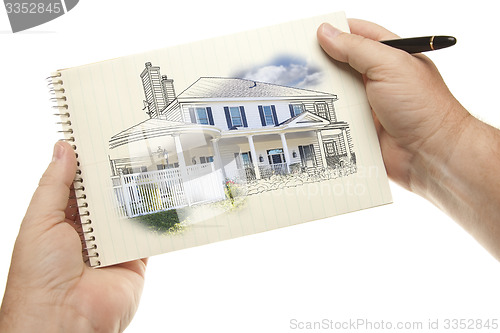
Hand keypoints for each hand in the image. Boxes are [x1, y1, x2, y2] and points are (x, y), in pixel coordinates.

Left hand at [0, 141, 146, 332]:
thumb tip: (63, 148)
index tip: (100, 138)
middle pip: (106, 197)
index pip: (78, 185)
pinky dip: (156, 219)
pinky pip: (148, 234)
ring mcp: (113, 245)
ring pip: (129, 211)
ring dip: (138, 193)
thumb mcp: (40, 220)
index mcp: (61, 222)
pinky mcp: (134, 259)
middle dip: (117, 175)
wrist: (64, 319)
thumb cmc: (40, 274)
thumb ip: (55, 184)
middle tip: (133, 146)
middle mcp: (88, 232)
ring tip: (152, 164)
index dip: (87, 163)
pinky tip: (164, 196)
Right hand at [317, 19, 499, 260]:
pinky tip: (307, 117)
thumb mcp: (389, 66)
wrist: (431, 155)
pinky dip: (324, 119)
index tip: (308, 35)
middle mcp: (378, 78)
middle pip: (342, 64)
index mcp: (390, 56)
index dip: (334, 31)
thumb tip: (326, 33)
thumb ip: (356, 49)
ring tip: (294, 89)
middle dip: (320, 64)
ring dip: (320, 93)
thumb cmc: (422, 107)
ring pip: (336, 93)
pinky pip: (337, 120)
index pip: (357, 34)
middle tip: (294, 64)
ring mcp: (370, 104)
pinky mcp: (362, 128)